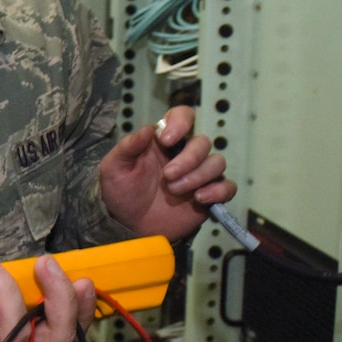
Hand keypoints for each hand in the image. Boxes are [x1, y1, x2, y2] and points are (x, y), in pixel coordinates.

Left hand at [98, 105, 234, 240]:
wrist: (128, 225)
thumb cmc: (121, 192)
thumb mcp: (114, 167)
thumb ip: (128, 146)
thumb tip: (148, 128)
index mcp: (163, 141)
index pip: (183, 116)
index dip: (181, 121)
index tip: (167, 139)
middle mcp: (185, 154)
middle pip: (203, 142)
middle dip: (188, 159)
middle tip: (168, 176)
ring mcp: (199, 175)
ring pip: (217, 162)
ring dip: (198, 175)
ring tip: (174, 190)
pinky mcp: (209, 195)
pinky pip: (227, 186)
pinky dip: (219, 190)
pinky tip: (200, 198)